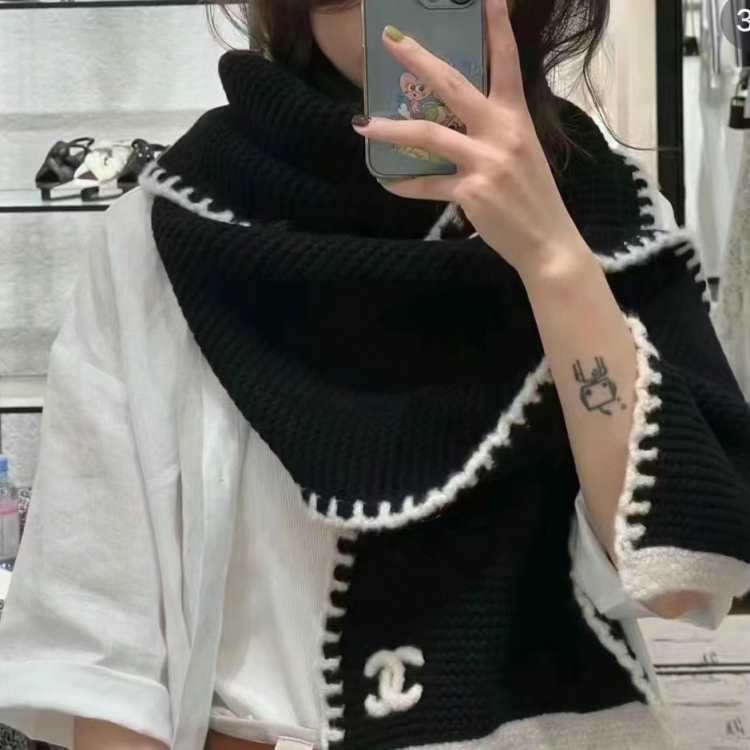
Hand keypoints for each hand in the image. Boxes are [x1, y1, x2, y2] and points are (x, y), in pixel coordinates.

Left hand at [351, 0, 589, 278]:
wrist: (547, 241)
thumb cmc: (534, 196)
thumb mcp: (523, 152)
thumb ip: (495, 131)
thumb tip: (457, 121)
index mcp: (517, 117)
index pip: (507, 62)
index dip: (496, 26)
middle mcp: (501, 132)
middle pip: (453, 85)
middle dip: (418, 59)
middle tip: (389, 40)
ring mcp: (485, 161)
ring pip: (428, 135)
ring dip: (390, 130)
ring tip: (362, 126)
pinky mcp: (470, 191)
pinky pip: (426, 185)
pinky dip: (405, 186)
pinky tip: (387, 182)